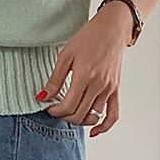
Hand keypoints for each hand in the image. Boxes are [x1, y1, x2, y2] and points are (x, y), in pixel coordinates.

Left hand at [37, 1, 131, 137]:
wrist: (113, 28)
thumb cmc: (89, 38)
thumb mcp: (66, 55)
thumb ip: (55, 79)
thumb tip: (42, 97)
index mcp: (84, 75)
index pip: (68, 105)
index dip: (56, 111)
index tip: (49, 107)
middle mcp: (98, 85)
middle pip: (79, 114)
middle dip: (65, 116)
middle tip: (58, 110)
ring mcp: (109, 89)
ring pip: (93, 117)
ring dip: (79, 120)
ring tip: (71, 114)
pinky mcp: (116, 90)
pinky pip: (113, 115)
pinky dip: (104, 127)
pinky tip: (93, 131)